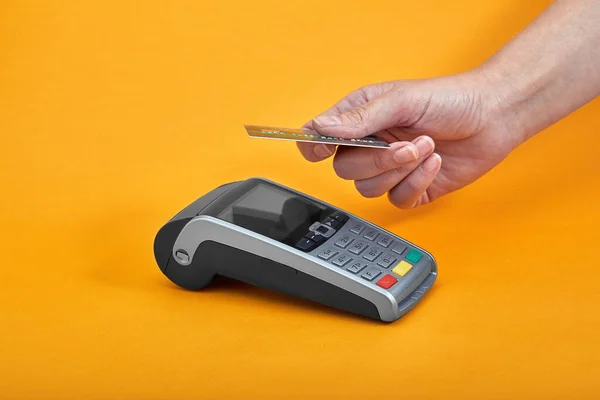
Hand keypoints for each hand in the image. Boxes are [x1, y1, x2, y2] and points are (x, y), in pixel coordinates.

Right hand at [297, 72, 521, 207]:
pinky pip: (398, 200)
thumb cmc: (450, 99)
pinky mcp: (412, 188)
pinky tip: (434, 163)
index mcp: (361, 118)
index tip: (328, 149)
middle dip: (378, 161)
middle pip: (345, 170)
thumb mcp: (402, 100)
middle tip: (407, 145)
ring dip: (401, 171)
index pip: (319, 138)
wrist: (494, 117)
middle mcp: (371, 145)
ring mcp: (390, 169)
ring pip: (369, 189)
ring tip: (427, 148)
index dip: (316, 147)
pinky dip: (417, 184)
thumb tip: (321, 128)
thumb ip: (360, 118)